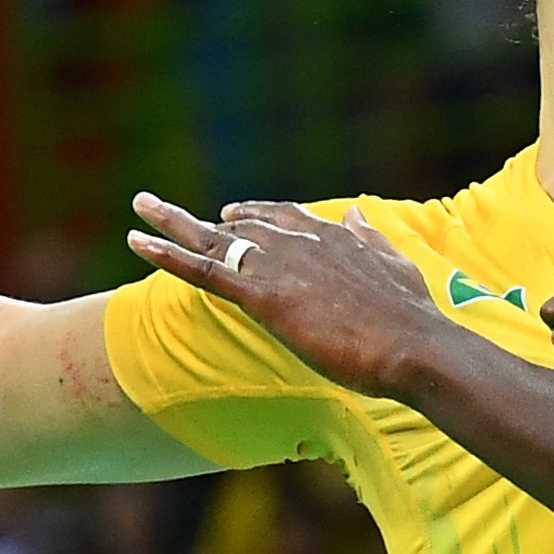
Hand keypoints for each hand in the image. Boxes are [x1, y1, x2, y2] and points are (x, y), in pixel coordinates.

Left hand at [127, 193, 443, 398]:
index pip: (284, 217)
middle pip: (241, 224)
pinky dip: (167, 255)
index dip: (256, 215)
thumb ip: (371, 237)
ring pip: (213, 239)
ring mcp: (279, 266)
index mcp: (333, 236)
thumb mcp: (396, 265)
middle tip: (166, 207)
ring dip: (171, 221)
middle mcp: (300, 241)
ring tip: (140, 208)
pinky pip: (203, 270)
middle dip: (203, 216)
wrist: (414, 345)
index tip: (234, 214)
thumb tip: (354, 211)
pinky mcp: (263, 296)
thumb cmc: (412, 318)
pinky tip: (138, 243)